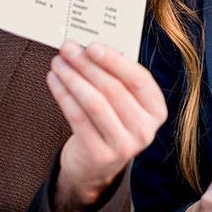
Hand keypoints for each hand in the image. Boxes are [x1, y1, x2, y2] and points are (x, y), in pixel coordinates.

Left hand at [46, 41, 165, 211]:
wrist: (97, 164)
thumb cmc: (111, 120)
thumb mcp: (124, 101)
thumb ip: (117, 76)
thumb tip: (92, 48)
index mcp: (156, 110)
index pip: (139, 80)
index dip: (115, 61)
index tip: (92, 46)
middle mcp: (145, 130)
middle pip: (113, 89)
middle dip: (87, 65)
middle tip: (68, 49)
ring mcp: (124, 145)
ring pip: (94, 103)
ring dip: (72, 78)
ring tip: (58, 63)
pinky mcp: (99, 154)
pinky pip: (78, 118)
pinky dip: (63, 95)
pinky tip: (54, 81)